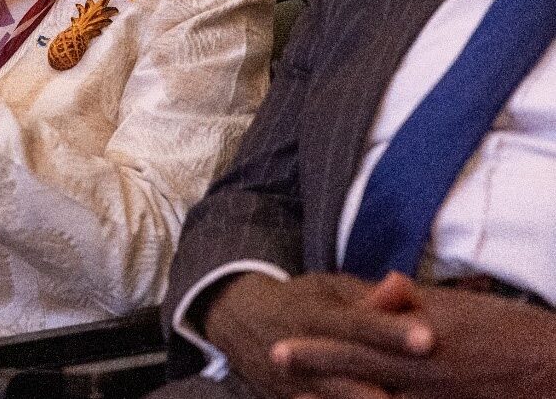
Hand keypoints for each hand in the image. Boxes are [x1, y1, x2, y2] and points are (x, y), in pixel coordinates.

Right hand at [205, 272, 432, 398]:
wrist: (238, 322)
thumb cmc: (298, 302)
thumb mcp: (325, 290)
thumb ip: (366, 295)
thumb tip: (403, 284)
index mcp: (314, 317)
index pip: (358, 326)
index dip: (391, 333)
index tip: (428, 338)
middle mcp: (302, 354)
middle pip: (351, 372)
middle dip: (389, 379)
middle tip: (432, 378)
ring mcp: (295, 386)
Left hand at [276, 275, 555, 398]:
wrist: (554, 369)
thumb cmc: (509, 332)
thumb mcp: (458, 308)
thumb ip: (414, 301)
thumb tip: (386, 283)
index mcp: (417, 339)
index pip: (355, 342)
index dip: (315, 348)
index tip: (277, 348)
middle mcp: (420, 373)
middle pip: (355, 375)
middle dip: (313, 375)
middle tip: (274, 369)